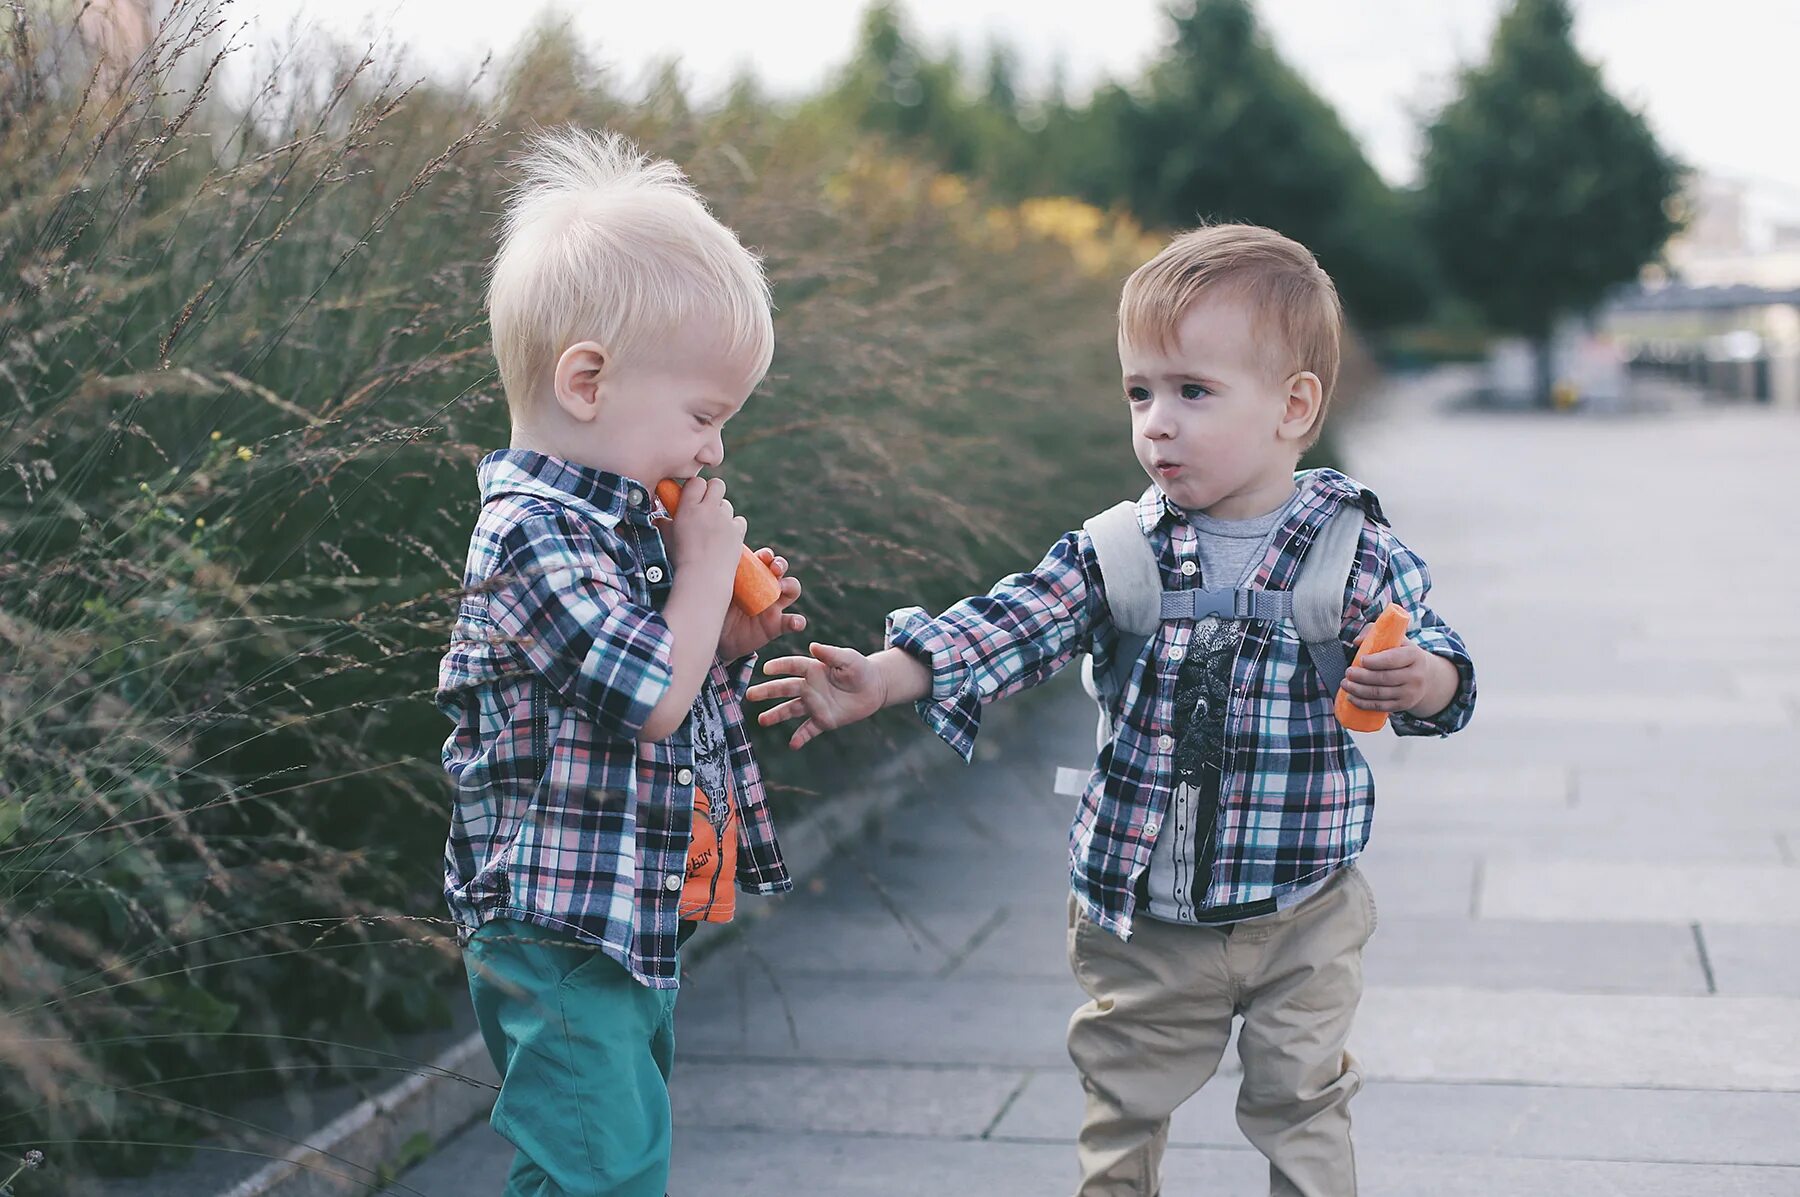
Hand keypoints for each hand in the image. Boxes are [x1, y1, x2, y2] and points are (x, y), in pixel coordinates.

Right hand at [657, 476, 744, 589]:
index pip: (697, 482)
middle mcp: (708, 510)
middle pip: (717, 484)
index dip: (696, 488)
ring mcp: (725, 520)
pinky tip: (725, 537)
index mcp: (688, 508)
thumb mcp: (667, 539)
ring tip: (713, 528)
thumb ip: (664, 524)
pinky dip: (734, 526)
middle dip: (713, 492)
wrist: (703, 579)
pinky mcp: (738, 531)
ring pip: (727, 504)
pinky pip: (739, 520)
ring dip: (721, 512)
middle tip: (707, 505)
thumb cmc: (681, 559)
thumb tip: (658, 519)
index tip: (693, 497)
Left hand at [718, 548, 805, 661]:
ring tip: (782, 588)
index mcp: (752, 575)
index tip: (763, 556)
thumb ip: (719, 577)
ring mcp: (773, 606)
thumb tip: (712, 559)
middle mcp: (765, 587)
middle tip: (775, 568)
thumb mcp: (716, 592)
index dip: (767, 555)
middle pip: (781, 569)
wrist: (717, 641)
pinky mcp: (777, 625)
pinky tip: (795, 623)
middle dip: (781, 564)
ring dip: (790, 586)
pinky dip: (798, 621)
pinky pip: (793, 621)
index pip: (764, 559)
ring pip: (792, 590)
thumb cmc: (716, 610)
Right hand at [747, 642, 886, 748]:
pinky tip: (793, 744)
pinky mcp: (823, 720)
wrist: (874, 689)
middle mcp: (809, 687)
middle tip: (749, 695)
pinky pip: (809, 729)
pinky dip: (801, 737)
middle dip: (767, 691)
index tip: (766, 668)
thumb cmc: (860, 669)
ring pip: (791, 709)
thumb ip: (831, 654)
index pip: (792, 666)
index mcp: (813, 669)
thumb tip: (813, 646)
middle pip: (784, 688)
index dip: (780, 666)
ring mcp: (814, 705)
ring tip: (762, 720)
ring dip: (776, 715)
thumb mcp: (848, 658)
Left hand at [1340, 625, 1457, 717]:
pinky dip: (1363, 703)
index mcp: (1414, 655)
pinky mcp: (1403, 705)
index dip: (1374, 661)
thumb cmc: (1402, 653)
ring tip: (1345, 684)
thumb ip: (1374, 632)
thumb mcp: (1395, 639)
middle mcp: (1415, 675)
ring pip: (1380, 694)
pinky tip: (1351, 697)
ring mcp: (1410, 693)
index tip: (1361, 660)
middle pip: (1384, 678)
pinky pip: (1381, 706)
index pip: (1393, 659)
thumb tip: (1357, 641)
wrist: (1425, 676)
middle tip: (1348, 672)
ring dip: (1358, 690)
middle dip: (1361, 676)